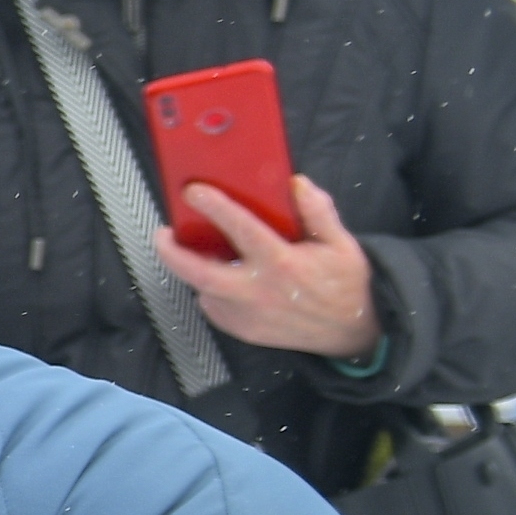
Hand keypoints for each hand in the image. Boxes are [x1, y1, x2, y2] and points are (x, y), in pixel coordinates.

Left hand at [156, 169, 383, 361]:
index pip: (241, 229)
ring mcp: (248, 315)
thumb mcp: (340, 242)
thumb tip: (297, 183)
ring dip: (194, 270)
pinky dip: (211, 291)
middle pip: (198, 272)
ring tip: (192, 251)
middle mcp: (259, 291)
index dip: (215, 207)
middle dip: (171, 252)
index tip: (194, 191)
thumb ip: (318, 211)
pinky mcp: (243, 331)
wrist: (352, 330)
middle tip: (163, 233)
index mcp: (282, 262)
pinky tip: (220, 277)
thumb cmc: (345, 282)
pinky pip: (214, 308)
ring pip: (203, 290)